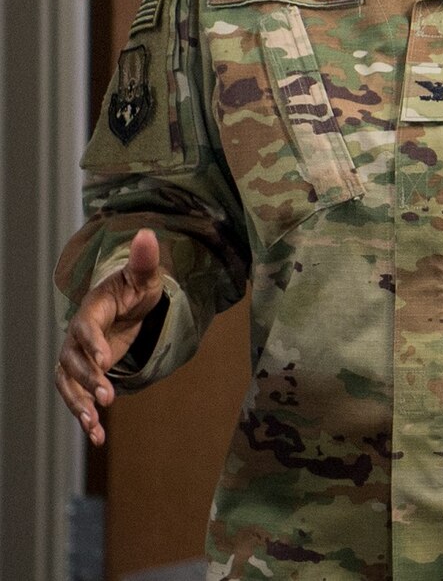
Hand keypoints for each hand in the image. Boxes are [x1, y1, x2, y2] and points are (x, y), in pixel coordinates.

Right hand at [57, 228, 165, 445]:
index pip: (86, 327)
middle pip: (75, 361)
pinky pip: (76, 397)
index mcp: (92, 311)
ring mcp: (76, 358)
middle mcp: (77, 336)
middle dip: (89, 380)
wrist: (124, 305)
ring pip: (69, 384)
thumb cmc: (135, 288)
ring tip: (95, 425)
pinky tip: (97, 437)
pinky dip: (83, 416)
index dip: (92, 344)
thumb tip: (146, 233)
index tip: (104, 360)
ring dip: (80, 405)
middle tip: (107, 397)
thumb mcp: (144, 276)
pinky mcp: (81, 375)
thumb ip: (145, 260)